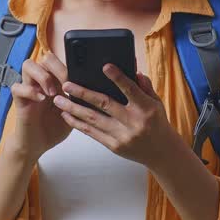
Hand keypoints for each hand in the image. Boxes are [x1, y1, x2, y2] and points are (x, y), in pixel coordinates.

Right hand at [5, 52, 70, 159]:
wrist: (38, 145)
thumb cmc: (54, 128)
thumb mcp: (73, 113)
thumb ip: (80, 100)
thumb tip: (96, 90)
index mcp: (56, 82)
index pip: (61, 61)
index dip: (69, 65)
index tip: (79, 78)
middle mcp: (42, 82)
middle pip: (45, 57)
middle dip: (57, 67)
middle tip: (65, 84)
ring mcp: (29, 89)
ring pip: (28, 65)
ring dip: (42, 76)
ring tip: (52, 93)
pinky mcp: (20, 101)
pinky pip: (17, 87)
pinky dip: (29, 91)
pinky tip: (40, 100)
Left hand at [54, 64, 180, 167]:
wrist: (161, 152)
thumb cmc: (157, 122)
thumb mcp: (156, 102)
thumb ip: (144, 86)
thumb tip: (133, 69)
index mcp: (146, 108)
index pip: (131, 90)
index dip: (118, 78)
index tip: (105, 67)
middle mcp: (133, 122)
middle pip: (105, 104)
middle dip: (83, 93)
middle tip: (66, 84)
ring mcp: (122, 135)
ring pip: (93, 120)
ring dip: (73, 109)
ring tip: (58, 100)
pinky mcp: (114, 146)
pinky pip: (92, 133)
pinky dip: (78, 123)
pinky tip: (66, 115)